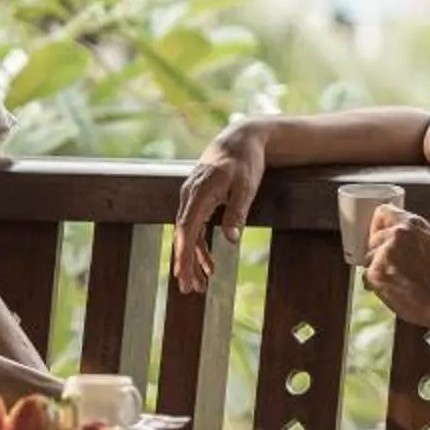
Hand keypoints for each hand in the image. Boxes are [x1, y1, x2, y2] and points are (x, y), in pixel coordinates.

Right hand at [172, 122, 267, 292]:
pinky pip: (194, 227)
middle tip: (189, 289)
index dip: (184, 254)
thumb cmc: (245, 162)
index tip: (184, 275)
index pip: (186, 229)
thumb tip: (230, 240)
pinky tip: (208, 265)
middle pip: (182, 235)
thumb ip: (237, 212)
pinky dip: (199, 247)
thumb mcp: (247, 187)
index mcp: (199, 193)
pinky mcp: (197, 200)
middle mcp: (189, 196)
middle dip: (184, 263)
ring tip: (199, 285)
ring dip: (192, 259)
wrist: (240, 139)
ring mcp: (191, 197)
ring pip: (187, 234)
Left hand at [364, 209, 429, 330]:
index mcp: (412, 223)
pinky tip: (395, 289)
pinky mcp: (377, 272)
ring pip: (369, 257)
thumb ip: (412, 233)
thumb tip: (394, 231)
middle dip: (380, 252)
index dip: (380, 227)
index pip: (382, 212)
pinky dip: (377, 284)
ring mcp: (385, 252)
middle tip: (396, 267)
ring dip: (379, 269)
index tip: (381, 237)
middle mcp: (397, 233)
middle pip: (374, 238)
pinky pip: (367, 276)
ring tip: (399, 280)